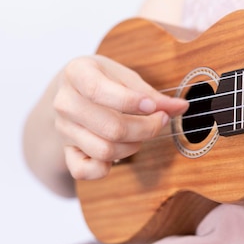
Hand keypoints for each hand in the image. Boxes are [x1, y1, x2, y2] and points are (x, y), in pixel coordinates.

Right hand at [53, 55, 188, 180]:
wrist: (76, 89)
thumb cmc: (106, 79)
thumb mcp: (127, 77)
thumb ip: (152, 94)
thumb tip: (181, 107)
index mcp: (77, 72)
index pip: (98, 91)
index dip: (131, 102)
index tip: (153, 107)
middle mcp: (64, 101)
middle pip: (110, 127)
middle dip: (145, 129)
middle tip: (160, 121)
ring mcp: (63, 128)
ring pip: (104, 150)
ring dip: (133, 147)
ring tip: (141, 134)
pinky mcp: (66, 150)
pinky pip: (82, 170)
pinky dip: (104, 168)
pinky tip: (119, 153)